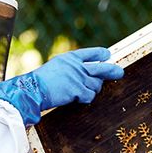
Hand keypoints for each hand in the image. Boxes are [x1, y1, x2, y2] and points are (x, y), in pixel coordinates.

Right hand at [0, 47, 123, 125]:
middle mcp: (75, 66)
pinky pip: (89, 95)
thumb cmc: (41, 82)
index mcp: (69, 58)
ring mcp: (77, 78)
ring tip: (81, 93)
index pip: (89, 53)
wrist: (32, 90)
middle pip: (101, 68)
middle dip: (112, 70)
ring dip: (91, 90)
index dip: (100, 54)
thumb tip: (87, 73)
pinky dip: (85, 98)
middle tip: (120, 72)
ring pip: (95, 85)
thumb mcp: (56, 68)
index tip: (107, 55)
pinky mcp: (77, 90)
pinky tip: (77, 98)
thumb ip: (71, 68)